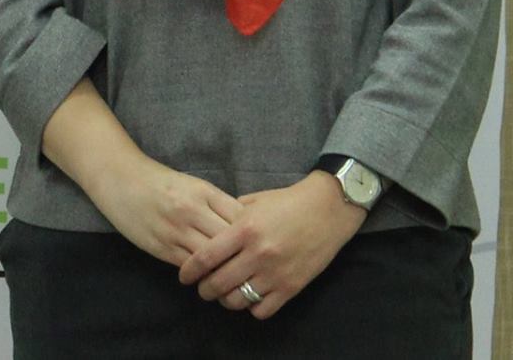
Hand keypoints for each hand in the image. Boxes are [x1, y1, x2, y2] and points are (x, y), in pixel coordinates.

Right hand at [39, 79, 240, 266]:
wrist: (120, 178)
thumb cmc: (159, 181)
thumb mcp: (191, 185)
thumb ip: (215, 203)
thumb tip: (242, 226)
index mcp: (203, 191)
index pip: (240, 216)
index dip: (254, 233)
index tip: (262, 244)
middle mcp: (192, 210)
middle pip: (230, 240)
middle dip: (245, 255)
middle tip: (258, 269)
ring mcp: (176, 230)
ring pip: (211, 258)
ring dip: (226, 271)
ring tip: (240, 282)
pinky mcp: (162, 247)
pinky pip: (190, 267)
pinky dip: (204, 275)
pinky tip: (213, 280)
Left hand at [175, 172, 365, 319]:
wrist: (328, 209)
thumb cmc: (287, 202)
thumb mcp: (253, 202)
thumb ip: (228, 217)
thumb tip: (206, 229)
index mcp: (245, 229)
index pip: (206, 257)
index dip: (189, 270)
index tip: (184, 276)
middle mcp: (258, 253)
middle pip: (218, 283)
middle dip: (204, 289)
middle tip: (203, 287)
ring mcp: (276, 273)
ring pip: (238, 300)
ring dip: (226, 300)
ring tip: (225, 293)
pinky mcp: (292, 287)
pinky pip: (262, 310)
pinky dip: (252, 307)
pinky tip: (251, 296)